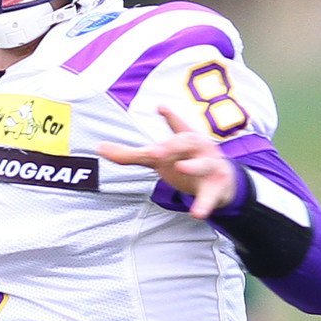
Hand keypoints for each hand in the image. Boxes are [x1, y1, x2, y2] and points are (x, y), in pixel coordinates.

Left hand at [97, 106, 236, 218]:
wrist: (221, 183)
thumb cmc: (184, 162)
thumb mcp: (158, 158)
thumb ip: (129, 154)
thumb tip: (99, 147)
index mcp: (184, 139)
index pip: (177, 126)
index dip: (170, 116)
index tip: (160, 107)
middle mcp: (198, 149)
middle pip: (186, 142)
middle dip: (172, 144)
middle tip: (155, 151)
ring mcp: (210, 167)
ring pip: (203, 165)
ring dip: (193, 166)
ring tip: (180, 166)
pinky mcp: (216, 188)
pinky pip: (209, 197)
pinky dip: (203, 205)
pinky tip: (196, 214)